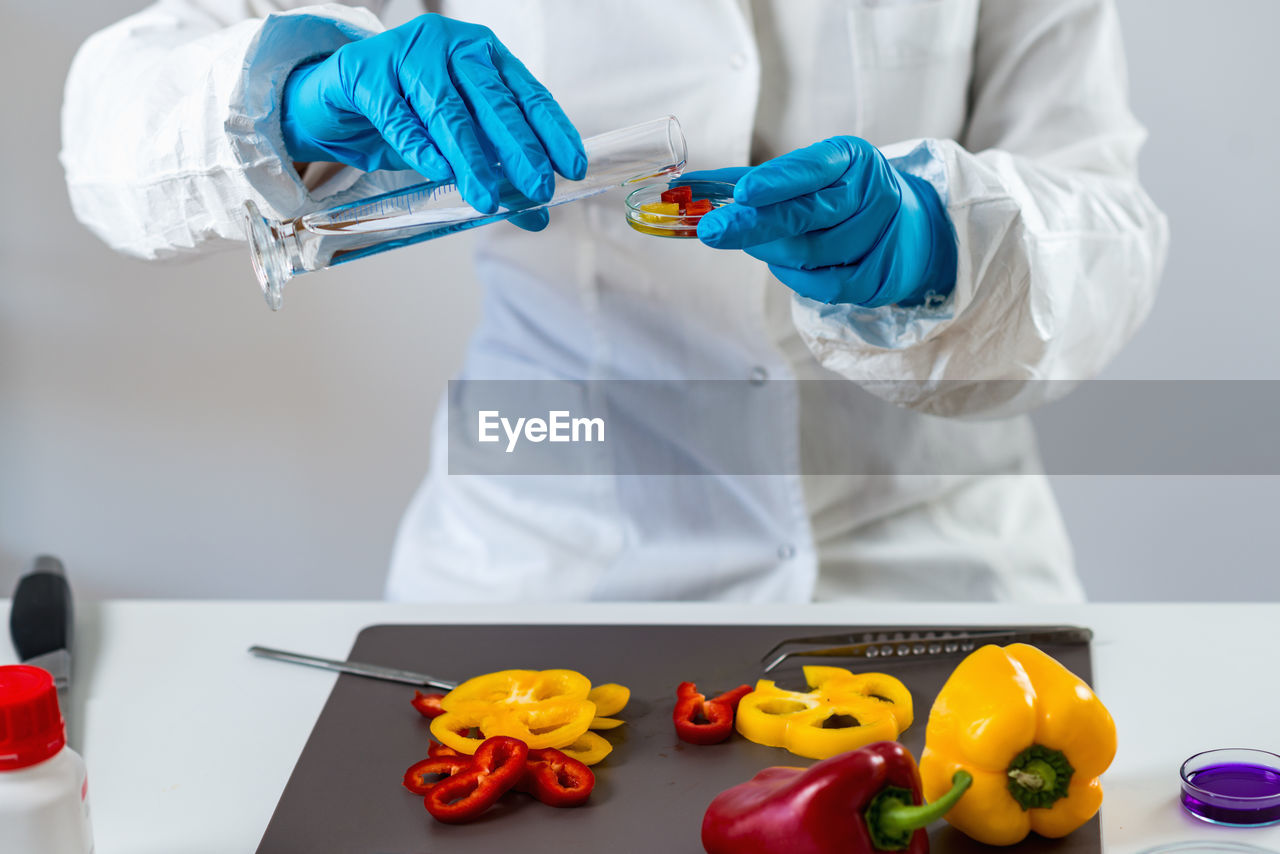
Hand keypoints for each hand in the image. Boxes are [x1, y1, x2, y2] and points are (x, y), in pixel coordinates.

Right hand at [280, 14, 586, 214]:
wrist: (336, 98)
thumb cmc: (408, 116)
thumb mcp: (458, 144)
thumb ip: (498, 174)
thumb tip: (538, 216)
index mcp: (484, 56)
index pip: (529, 94)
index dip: (553, 133)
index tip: (571, 168)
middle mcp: (450, 46)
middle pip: (493, 102)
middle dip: (520, 150)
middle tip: (539, 189)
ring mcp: (406, 53)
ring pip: (447, 110)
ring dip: (470, 159)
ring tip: (487, 198)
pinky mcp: (364, 71)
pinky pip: (397, 114)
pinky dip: (419, 146)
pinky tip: (437, 172)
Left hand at [688, 137, 956, 306]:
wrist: (908, 231)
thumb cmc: (842, 197)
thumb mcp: (809, 176)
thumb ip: (751, 180)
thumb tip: (688, 187)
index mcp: (852, 159)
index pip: (812, 168)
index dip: (776, 182)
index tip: (742, 192)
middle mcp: (871, 194)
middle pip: (805, 215)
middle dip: (752, 225)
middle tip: (711, 231)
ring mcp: (877, 237)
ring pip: (807, 253)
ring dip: (768, 250)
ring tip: (752, 242)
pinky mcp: (875, 278)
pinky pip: (819, 285)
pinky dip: (790, 274)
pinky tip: (781, 261)